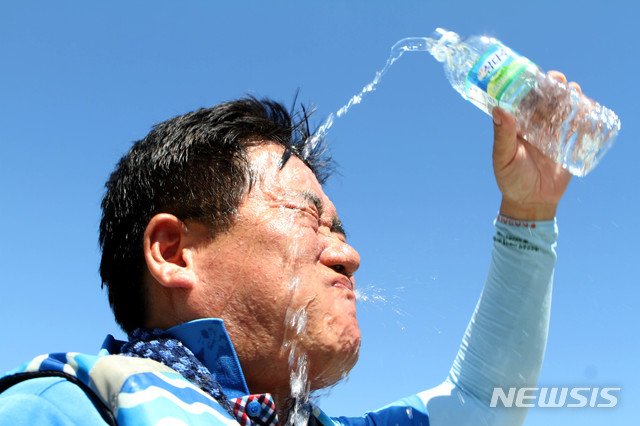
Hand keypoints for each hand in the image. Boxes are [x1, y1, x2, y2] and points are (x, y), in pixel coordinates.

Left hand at [492, 71, 575, 220]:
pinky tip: (585, 107)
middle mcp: (533, 126)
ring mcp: (551, 134)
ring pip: (561, 109)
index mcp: (516, 126)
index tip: (533, 72)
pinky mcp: (566, 144)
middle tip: (557, 79)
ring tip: (572, 90)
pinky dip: (582, 115)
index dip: (528, 85)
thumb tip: (499, 109)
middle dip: (552, 86)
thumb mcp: (504, 158)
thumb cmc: (511, 180)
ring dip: (568, 96)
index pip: (522, 100)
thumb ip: (502, 136)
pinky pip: (576, 126)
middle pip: (544, 100)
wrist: (531, 202)